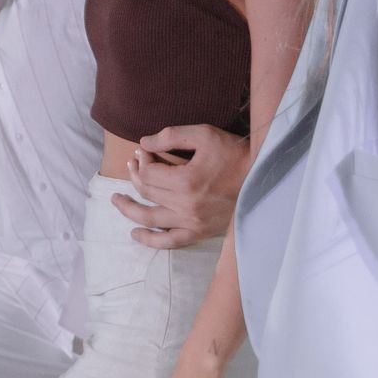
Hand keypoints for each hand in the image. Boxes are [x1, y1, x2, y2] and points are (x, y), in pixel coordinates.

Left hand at [115, 126, 250, 247]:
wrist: (261, 178)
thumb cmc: (232, 153)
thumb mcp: (203, 135)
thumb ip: (171, 136)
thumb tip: (143, 143)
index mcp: (186, 181)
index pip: (148, 173)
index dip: (141, 161)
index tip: (142, 151)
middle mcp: (186, 206)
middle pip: (147, 192)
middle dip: (135, 176)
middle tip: (132, 165)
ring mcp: (193, 222)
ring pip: (151, 218)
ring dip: (129, 210)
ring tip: (116, 201)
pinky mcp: (200, 233)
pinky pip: (170, 242)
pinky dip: (151, 240)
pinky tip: (136, 234)